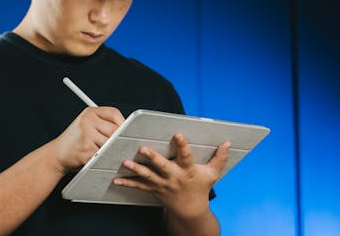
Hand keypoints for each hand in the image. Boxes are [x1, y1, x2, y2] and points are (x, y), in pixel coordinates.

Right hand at [52, 107, 124, 173]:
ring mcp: (87, 135)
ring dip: (112, 151)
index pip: (114, 113)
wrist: (56, 154)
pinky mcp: (86, 149)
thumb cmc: (75, 141)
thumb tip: (129, 130)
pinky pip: (103, 154)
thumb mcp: (86, 125)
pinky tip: (99, 159)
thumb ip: (103, 124)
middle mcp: (88, 121)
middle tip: (123, 146)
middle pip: (114, 129)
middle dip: (120, 139)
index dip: (123, 123)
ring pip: (111, 144)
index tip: (128, 131)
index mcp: (90, 112)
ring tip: (107, 153)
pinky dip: (105, 159)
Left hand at [113, 134, 230, 218]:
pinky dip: (127, 182)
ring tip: (126, 162)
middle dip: (153, 157)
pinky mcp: (154, 189)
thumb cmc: (201, 187)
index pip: (186, 156)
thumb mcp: (212, 174)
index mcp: (188, 170)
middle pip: (162, 166)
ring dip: (136, 169)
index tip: (178, 134)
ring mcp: (162, 184)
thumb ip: (220, 158)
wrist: (190, 209)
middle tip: (143, 148)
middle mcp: (174, 177)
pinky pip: (139, 186)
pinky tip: (116, 179)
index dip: (182, 145)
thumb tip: (228, 142)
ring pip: (148, 175)